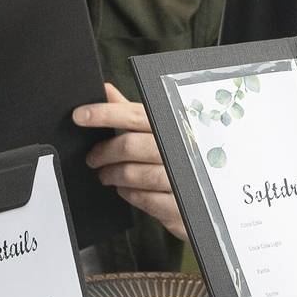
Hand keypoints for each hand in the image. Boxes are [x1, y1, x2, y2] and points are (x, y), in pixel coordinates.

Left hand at [76, 83, 186, 242]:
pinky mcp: (181, 206)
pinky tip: (126, 189)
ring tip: (106, 175)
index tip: (80, 116)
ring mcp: (184, 178)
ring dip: (113, 175)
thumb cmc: (183, 161)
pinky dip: (128, 193)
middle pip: (130, 146)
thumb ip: (132, 113)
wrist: (215, 200)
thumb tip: (106, 90)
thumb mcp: (161, 132)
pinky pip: (144, 199)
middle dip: (104, 153)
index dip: (105, 114)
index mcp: (175, 126)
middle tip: (93, 158)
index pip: (135, 114)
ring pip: (134, 174)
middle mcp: (181, 149)